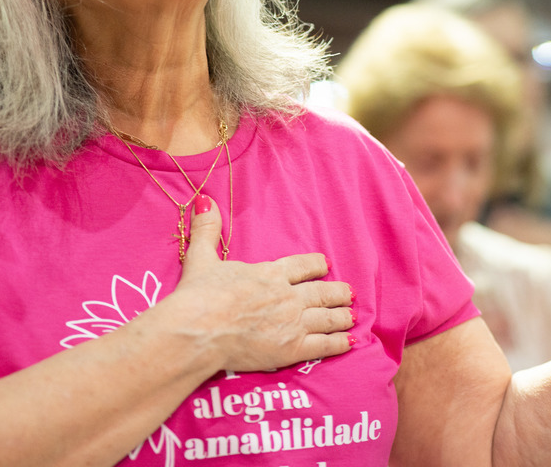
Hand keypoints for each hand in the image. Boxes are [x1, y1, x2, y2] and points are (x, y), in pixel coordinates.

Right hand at [170, 198, 354, 373]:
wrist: (198, 330)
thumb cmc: (199, 295)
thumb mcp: (201, 258)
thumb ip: (208, 231)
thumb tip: (206, 201)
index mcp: (269, 274)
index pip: (301, 266)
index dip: (315, 265)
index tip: (325, 264)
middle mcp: (287, 296)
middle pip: (320, 293)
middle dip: (337, 293)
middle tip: (350, 293)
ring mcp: (292, 323)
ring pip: (327, 318)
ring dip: (342, 316)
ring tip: (352, 316)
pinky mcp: (291, 349)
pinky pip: (323, 345)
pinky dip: (339, 342)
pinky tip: (350, 341)